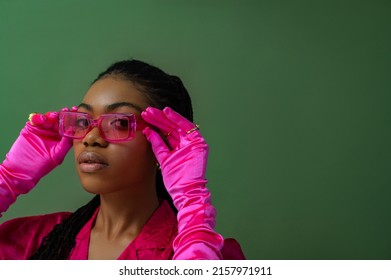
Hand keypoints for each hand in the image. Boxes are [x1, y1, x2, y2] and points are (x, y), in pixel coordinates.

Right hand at [0, 106, 76, 215]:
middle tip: (67, 110)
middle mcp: (53, 132)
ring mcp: (42, 129)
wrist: (22, 169)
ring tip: (53, 116)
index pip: (69, 127)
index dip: (74, 119)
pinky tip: (40, 119)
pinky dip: (38, 117)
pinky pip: (35, 119)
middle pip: (60, 120)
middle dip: (64, 114)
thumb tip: (73, 133)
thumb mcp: (57, 155)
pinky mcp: (31, 128)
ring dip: (51, 115)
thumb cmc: (42, 165)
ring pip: (48, 118)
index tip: (78, 113)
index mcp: (61, 138)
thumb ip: (65, 144)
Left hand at [142, 107, 223, 258]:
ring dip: (165, 116)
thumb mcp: (164, 160)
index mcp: (181, 147)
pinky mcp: (199, 143)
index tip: (146, 117)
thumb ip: (159, 146)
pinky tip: (166, 113)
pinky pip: (186, 128)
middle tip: (146, 112)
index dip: (158, 123)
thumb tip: (148, 132)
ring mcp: (194, 143)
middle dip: (159, 118)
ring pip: (178, 125)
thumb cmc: (176, 181)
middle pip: (172, 127)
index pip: (169, 132)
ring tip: (153, 111)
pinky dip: (176, 119)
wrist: (187, 192)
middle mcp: (188, 144)